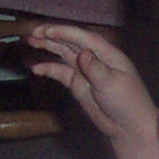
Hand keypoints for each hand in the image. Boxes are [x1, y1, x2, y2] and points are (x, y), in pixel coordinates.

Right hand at [27, 23, 158, 158]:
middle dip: (51, 36)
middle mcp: (94, 58)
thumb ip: (96, 69)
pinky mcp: (78, 84)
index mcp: (106, 53)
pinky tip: (35, 68)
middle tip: (31, 33)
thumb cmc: (127, 103)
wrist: (128, 127)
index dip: (64, 32)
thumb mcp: (112, 84)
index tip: (45, 31)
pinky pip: (60, 72)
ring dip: (47, 48)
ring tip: (29, 42)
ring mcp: (85, 71)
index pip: (83, 38)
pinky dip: (48, 69)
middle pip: (70, 42)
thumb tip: (83, 53)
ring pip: (63, 54)